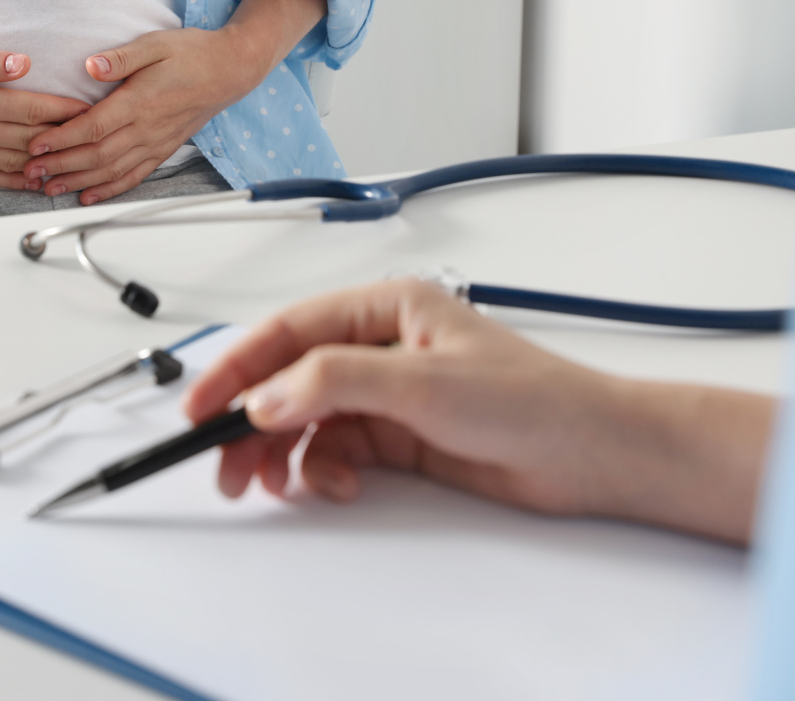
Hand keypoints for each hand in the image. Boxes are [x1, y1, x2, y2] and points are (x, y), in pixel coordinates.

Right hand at [0, 17, 89, 188]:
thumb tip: (24, 65)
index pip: (33, 109)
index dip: (64, 111)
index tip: (88, 110)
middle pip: (31, 140)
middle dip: (64, 139)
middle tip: (90, 139)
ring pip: (14, 164)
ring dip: (45, 166)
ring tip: (71, 166)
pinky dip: (15, 183)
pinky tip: (31, 184)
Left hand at [22, 27, 252, 202]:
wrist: (229, 71)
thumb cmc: (192, 53)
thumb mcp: (155, 43)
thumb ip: (120, 57)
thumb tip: (90, 66)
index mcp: (140, 102)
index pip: (93, 127)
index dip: (61, 139)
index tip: (36, 145)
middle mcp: (147, 128)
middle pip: (97, 155)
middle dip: (61, 166)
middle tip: (32, 172)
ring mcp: (156, 143)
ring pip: (112, 171)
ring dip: (79, 182)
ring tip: (50, 188)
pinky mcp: (163, 150)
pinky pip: (134, 176)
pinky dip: (110, 189)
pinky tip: (90, 196)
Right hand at [183, 279, 774, 544]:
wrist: (594, 456)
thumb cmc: (532, 399)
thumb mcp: (421, 383)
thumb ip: (335, 383)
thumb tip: (265, 396)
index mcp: (385, 306)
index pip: (287, 331)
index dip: (236, 368)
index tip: (200, 407)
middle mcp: (381, 345)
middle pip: (288, 379)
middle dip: (252, 421)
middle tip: (225, 466)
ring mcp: (388, 393)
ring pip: (307, 420)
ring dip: (285, 453)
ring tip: (275, 484)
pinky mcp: (400, 436)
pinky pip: (336, 451)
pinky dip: (324, 471)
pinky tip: (337, 486)